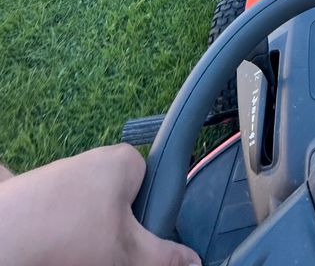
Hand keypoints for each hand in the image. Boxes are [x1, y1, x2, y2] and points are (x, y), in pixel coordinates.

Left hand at [0, 143, 200, 265]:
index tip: (139, 242)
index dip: (151, 219)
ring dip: (92, 241)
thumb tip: (195, 262)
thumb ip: (165, 258)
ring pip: (94, 217)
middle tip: (109, 256)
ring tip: (79, 256)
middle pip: (125, 206)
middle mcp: (96, 160)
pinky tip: (59, 253)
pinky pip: (67, 221)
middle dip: (120, 235)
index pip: (155, 186)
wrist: (1, 239)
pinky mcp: (39, 196)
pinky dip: (66, 240)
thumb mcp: (127, 253)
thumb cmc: (67, 234)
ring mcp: (64, 176)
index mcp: (124, 161)